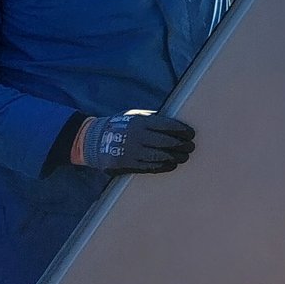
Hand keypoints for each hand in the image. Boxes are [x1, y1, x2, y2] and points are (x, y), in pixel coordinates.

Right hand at [73, 111, 194, 174]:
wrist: (93, 140)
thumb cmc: (120, 126)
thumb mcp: (134, 116)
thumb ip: (153, 119)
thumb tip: (176, 125)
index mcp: (140, 121)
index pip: (167, 125)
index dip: (182, 130)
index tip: (191, 134)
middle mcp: (137, 136)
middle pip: (166, 142)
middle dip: (182, 145)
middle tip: (191, 147)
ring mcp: (132, 151)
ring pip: (160, 156)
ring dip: (176, 157)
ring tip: (184, 157)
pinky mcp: (127, 164)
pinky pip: (150, 167)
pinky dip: (164, 166)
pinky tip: (172, 165)